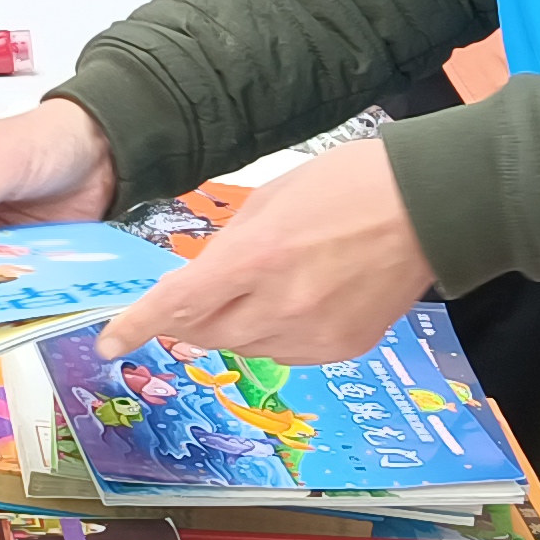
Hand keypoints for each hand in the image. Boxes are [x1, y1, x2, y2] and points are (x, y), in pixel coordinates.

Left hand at [93, 142, 430, 366]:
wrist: (428, 207)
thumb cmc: (348, 186)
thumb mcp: (270, 200)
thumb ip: (228, 249)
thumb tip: (197, 285)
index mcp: (258, 258)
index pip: (179, 306)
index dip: (138, 326)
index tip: (111, 340)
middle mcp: (283, 306)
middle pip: (205, 333)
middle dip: (185, 322)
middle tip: (181, 307)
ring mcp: (315, 334)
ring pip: (244, 347)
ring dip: (230, 327)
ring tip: (251, 290)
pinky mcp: (343, 348)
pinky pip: (285, 354)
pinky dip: (271, 335)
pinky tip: (288, 304)